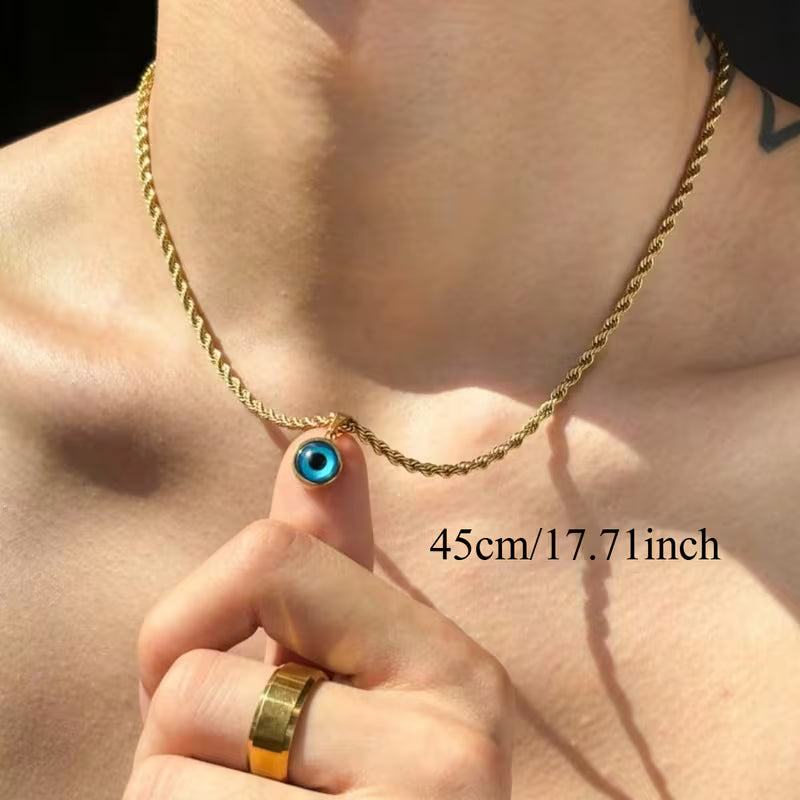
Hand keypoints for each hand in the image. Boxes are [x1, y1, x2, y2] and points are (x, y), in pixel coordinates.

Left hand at [124, 430, 514, 798]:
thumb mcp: (361, 685)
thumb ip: (331, 568)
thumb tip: (320, 448)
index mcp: (450, 668)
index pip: (269, 556)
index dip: (190, 622)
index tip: (202, 675)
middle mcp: (450, 747)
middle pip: (195, 692)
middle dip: (182, 752)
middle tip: (255, 792)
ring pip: (163, 790)